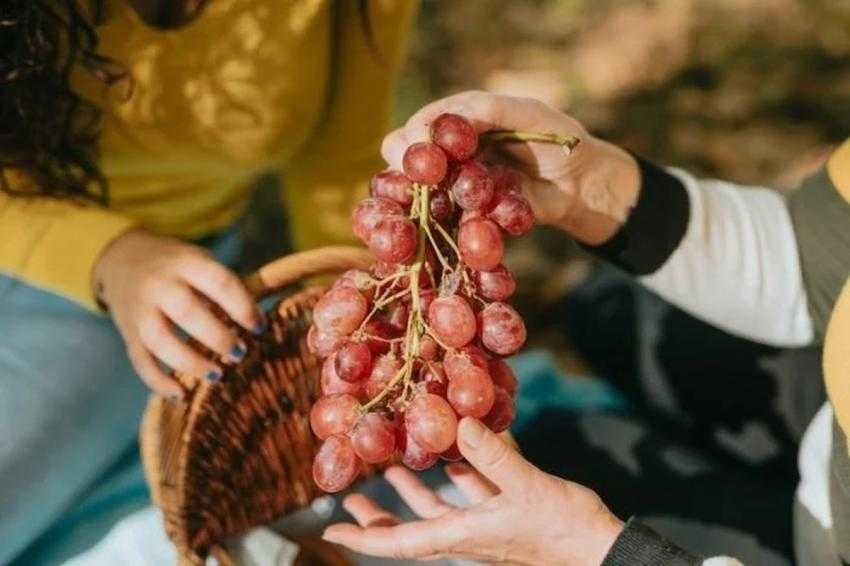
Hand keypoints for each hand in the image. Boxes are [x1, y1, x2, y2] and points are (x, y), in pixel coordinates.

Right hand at [94, 229, 263, 398]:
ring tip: (217, 375)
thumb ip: (226, 286)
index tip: (259, 328)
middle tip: (240, 353)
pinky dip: (158, 381)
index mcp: (186, 262)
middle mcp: (160, 284)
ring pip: (160, 340)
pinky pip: (140, 360)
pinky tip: (181, 395)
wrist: (122, 259)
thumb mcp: (201, 260)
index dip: (242, 307)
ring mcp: (140, 309)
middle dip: (218, 337)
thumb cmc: (178, 266)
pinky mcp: (128, 333)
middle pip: (187, 312)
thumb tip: (259, 321)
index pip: (219, 282)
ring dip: (190, 362)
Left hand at [323, 418, 622, 564]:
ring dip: (416, 489)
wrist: (601, 549)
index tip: (332, 527)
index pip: (402, 543)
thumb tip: (460, 423)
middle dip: (381, 514)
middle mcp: (469, 532)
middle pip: (413, 526)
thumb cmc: (563, 530)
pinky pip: (474, 491)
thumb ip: (493, 457)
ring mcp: (487, 524)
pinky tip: (459, 449)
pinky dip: (461, 472)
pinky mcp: (507, 511)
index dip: (365, 537)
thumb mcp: (525, 489)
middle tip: (353, 495)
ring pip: (440, 508)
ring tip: (394, 469)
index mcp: (463, 536)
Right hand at [382, 90, 640, 244]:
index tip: (419, 148)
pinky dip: (451, 226)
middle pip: (406, 163)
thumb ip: (489, 110)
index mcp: (459, 125)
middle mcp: (450, 157)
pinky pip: (450, 225)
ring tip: (433, 203)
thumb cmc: (558, 139)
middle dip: (406, 171)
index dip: (413, 138)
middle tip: (422, 179)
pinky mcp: (471, 218)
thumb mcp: (528, 114)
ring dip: (422, 202)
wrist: (582, 184)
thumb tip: (448, 119)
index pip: (419, 127)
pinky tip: (463, 224)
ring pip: (421, 198)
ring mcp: (457, 189)